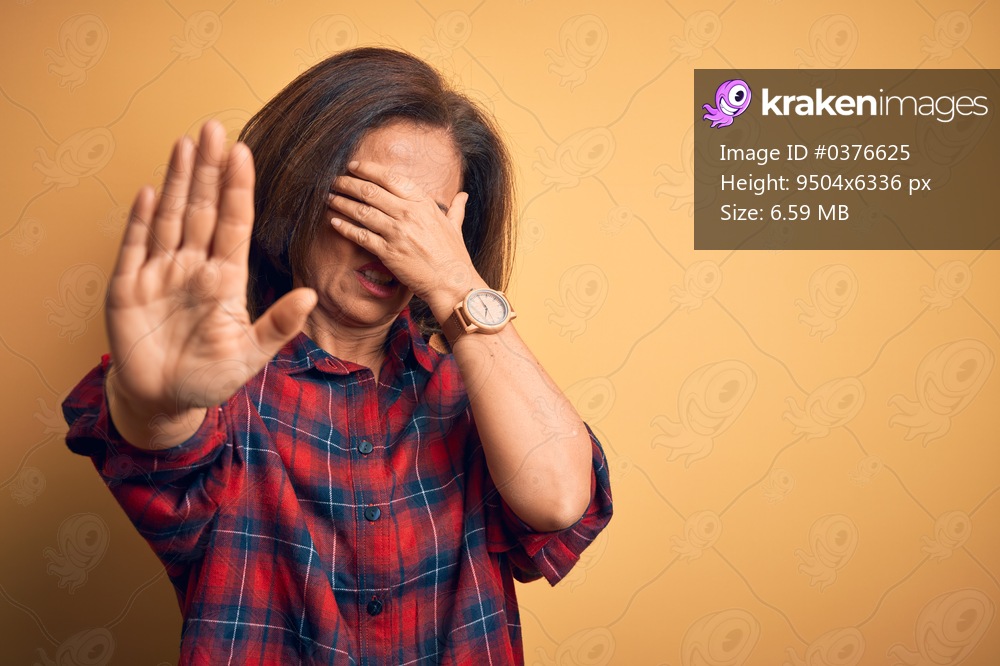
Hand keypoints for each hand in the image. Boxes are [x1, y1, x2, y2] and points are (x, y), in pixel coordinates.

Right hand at [105, 121, 316, 447]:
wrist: (164, 400)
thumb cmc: (210, 378)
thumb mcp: (250, 356)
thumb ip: (277, 326)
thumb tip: (310, 295)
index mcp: (225, 280)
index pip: (233, 224)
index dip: (237, 189)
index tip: (244, 153)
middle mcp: (194, 268)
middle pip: (203, 210)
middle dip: (208, 170)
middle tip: (214, 128)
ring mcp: (160, 274)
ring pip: (171, 218)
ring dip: (178, 182)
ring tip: (186, 144)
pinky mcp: (128, 288)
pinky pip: (136, 246)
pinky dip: (141, 220)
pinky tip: (151, 191)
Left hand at [326, 160, 480, 314]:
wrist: (452, 284)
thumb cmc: (454, 257)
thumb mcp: (455, 227)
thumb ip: (455, 209)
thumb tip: (463, 195)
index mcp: (423, 204)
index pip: (391, 178)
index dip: (368, 169)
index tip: (354, 166)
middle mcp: (409, 214)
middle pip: (371, 191)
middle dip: (348, 183)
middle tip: (334, 180)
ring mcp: (397, 233)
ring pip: (362, 211)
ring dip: (342, 202)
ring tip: (329, 197)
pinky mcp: (388, 252)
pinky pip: (361, 236)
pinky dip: (345, 227)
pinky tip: (334, 222)